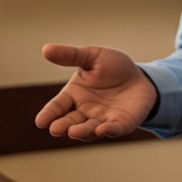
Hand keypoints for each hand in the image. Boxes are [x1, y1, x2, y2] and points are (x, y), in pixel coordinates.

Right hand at [36, 44, 158, 140]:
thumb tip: (46, 49)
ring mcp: (102, 120)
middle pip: (70, 121)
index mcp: (74, 95)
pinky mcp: (121, 124)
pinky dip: (108, 131)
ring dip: (81, 132)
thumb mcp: (92, 56)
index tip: (40, 122)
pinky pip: (113, 129)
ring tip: (73, 132)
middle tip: (55, 129)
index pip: (57, 107)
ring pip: (89, 130)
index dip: (49, 114)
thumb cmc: (113, 67)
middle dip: (62, 126)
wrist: (141, 77)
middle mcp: (85, 111)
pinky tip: (102, 129)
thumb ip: (71, 55)